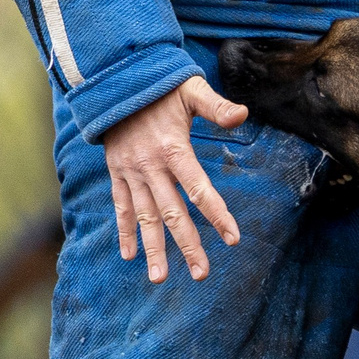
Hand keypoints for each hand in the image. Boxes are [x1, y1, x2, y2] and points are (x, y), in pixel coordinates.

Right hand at [102, 76, 245, 281]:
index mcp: (173, 149)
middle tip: (202, 274)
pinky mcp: (117, 172)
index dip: (217, 214)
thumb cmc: (161, 87)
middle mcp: (150, 166)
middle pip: (172, 213)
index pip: (199, 189)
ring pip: (145, 217)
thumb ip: (216, 106)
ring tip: (160, 278)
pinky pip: (121, 206)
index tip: (233, 239)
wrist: (115, 80)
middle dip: (188, 244)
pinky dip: (125, 230)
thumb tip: (243, 115)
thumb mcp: (191, 89)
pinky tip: (130, 255)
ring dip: (152, 248)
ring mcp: (131, 172)